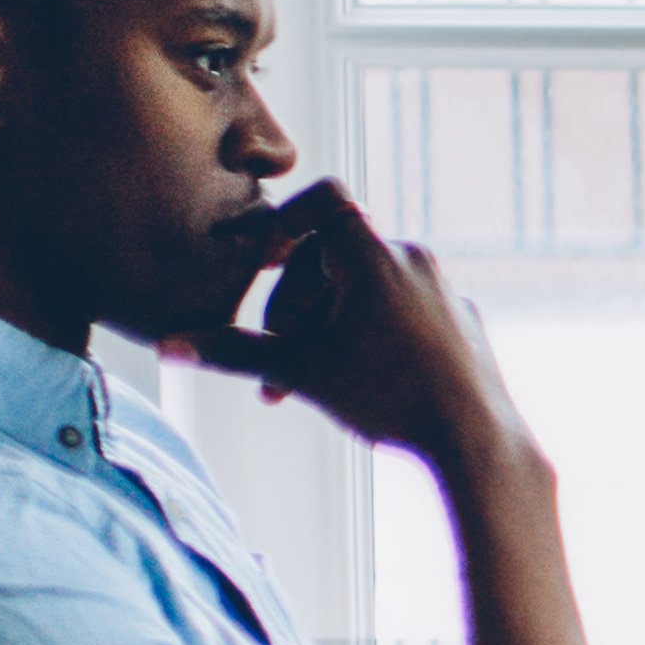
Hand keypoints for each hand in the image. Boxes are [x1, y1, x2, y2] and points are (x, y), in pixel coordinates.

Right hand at [192, 185, 528, 472]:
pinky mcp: (462, 321)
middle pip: (334, 257)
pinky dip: (369, 334)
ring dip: (327, 324)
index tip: (260, 260)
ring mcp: (445, 291)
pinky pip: (404, 311)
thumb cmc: (390, 398)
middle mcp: (416, 261)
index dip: (285, 221)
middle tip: (279, 357)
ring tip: (308, 380)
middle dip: (296, 302)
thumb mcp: (302, 370)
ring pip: (368, 288)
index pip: (325, 201)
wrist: (478, 443)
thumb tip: (166, 345)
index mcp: (376, 256)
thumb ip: (233, 351)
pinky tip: (357, 380)